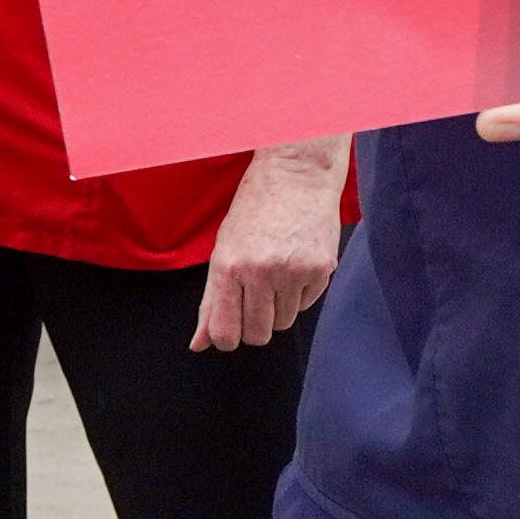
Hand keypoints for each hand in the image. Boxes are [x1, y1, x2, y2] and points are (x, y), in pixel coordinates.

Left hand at [197, 136, 347, 348]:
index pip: (224, 331)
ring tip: (275, 275)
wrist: (296, 173)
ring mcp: (293, 271)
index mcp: (228, 265)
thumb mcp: (223, 249)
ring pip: (284, 323)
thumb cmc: (254, 209)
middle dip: (254, 326)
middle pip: (257, 334)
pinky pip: (306, 305)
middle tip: (254, 300)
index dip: (225, 340)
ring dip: (277, 309)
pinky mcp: (321, 269)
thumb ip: (211, 300)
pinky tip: (295, 265)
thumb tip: (198, 344)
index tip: (229, 334)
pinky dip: (299, 294)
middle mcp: (260, 272)